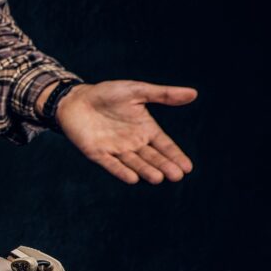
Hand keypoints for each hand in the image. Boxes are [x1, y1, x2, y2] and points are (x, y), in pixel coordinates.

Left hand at [52, 80, 195, 183]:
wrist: (76, 99)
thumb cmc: (107, 93)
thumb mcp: (137, 91)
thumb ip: (163, 95)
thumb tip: (193, 93)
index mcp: (145, 129)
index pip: (164, 145)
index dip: (175, 156)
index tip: (188, 168)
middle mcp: (133, 142)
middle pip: (152, 157)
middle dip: (164, 166)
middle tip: (177, 176)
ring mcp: (115, 149)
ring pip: (134, 163)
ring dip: (146, 170)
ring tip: (158, 178)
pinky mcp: (97, 153)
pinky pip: (111, 164)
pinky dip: (121, 171)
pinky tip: (133, 178)